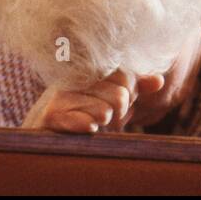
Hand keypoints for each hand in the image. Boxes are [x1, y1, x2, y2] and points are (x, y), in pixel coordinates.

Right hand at [22, 70, 165, 133]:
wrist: (42, 131)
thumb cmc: (81, 111)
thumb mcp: (109, 97)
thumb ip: (133, 87)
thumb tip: (158, 81)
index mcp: (90, 68)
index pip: (126, 78)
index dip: (130, 94)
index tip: (121, 103)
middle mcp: (75, 77)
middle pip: (120, 95)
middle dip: (119, 113)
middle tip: (106, 116)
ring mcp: (61, 95)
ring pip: (105, 111)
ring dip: (102, 123)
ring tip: (92, 123)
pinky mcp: (51, 115)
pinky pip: (83, 122)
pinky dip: (88, 128)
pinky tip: (86, 128)